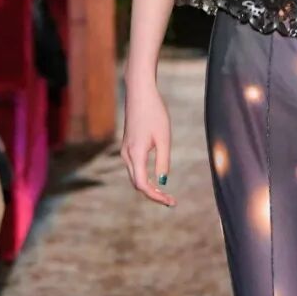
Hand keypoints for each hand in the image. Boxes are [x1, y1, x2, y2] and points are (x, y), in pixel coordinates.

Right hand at [121, 78, 175, 206]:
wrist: (140, 93)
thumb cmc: (154, 112)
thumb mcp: (164, 138)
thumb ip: (163, 161)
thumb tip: (163, 181)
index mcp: (135, 154)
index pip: (142, 185)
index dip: (156, 196)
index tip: (170, 202)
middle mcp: (126, 155)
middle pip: (137, 184)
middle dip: (153, 195)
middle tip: (171, 201)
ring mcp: (125, 150)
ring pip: (135, 177)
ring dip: (149, 187)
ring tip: (166, 194)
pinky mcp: (128, 146)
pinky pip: (135, 168)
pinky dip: (145, 177)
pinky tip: (157, 179)